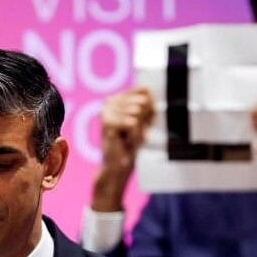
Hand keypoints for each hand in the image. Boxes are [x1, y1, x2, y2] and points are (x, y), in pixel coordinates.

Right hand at [92, 87, 153, 210]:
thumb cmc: (130, 144)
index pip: (145, 91)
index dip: (150, 111)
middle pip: (142, 101)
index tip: (141, 124)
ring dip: (138, 130)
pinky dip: (134, 135)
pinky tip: (125, 141)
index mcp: (118, 98)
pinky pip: (133, 123)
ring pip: (138, 111)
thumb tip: (147, 90)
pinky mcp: (107, 121)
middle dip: (144, 121)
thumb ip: (148, 104)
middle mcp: (109, 100)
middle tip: (132, 134)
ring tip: (128, 138)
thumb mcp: (145, 121)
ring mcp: (106, 110)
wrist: (117, 165)